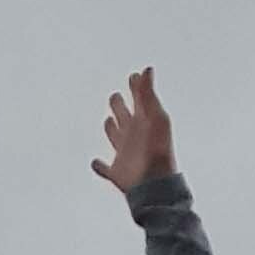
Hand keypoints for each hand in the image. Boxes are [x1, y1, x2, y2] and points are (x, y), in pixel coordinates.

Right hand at [94, 66, 175, 196]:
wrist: (156, 185)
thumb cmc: (159, 151)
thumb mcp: (156, 117)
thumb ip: (148, 94)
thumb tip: (147, 69)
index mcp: (143, 121)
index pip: (138, 98)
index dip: (136, 86)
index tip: (134, 77)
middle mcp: (133, 135)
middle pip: (122, 114)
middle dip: (118, 105)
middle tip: (116, 97)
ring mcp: (124, 154)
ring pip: (114, 136)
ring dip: (110, 129)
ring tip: (109, 122)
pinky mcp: (117, 173)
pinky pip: (104, 169)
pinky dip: (99, 166)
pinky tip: (95, 163)